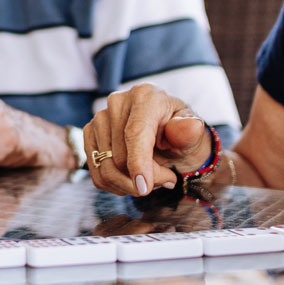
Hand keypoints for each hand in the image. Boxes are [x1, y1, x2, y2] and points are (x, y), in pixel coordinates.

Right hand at [84, 85, 214, 196]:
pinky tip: (133, 178)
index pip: (135, 134)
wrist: (168, 137)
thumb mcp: (193, 134)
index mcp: (145, 96)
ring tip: (151, 178)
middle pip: (119, 157)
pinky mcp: (90, 134)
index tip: (144, 188)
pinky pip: (97, 173)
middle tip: (166, 178)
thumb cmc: (180, 135)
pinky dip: (116, 185)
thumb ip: (190, 132)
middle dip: (145, 179)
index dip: (138, 163)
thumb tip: (191, 126)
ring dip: (130, 185)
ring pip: (105, 168)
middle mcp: (117, 102)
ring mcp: (100, 118)